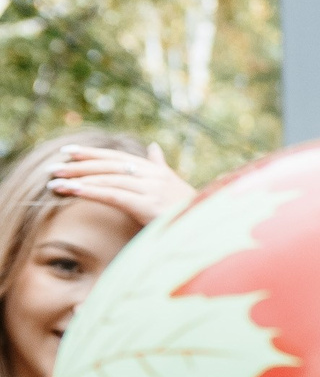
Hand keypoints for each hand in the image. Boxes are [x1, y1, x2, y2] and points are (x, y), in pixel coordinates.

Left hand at [49, 143, 193, 226]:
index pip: (118, 157)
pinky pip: (113, 195)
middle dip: (79, 166)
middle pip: (109, 166)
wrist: (208, 230)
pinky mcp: (148, 206)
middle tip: (54, 168)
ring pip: (108, 179)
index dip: (92, 154)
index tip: (68, 152)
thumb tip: (154, 147)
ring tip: (55, 183)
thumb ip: (160, 166)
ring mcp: (152, 190)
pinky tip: (73, 191)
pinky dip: (91, 192)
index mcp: (156, 170)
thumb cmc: (189, 211)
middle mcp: (153, 176)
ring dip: (79, 180)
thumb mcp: (174, 186)